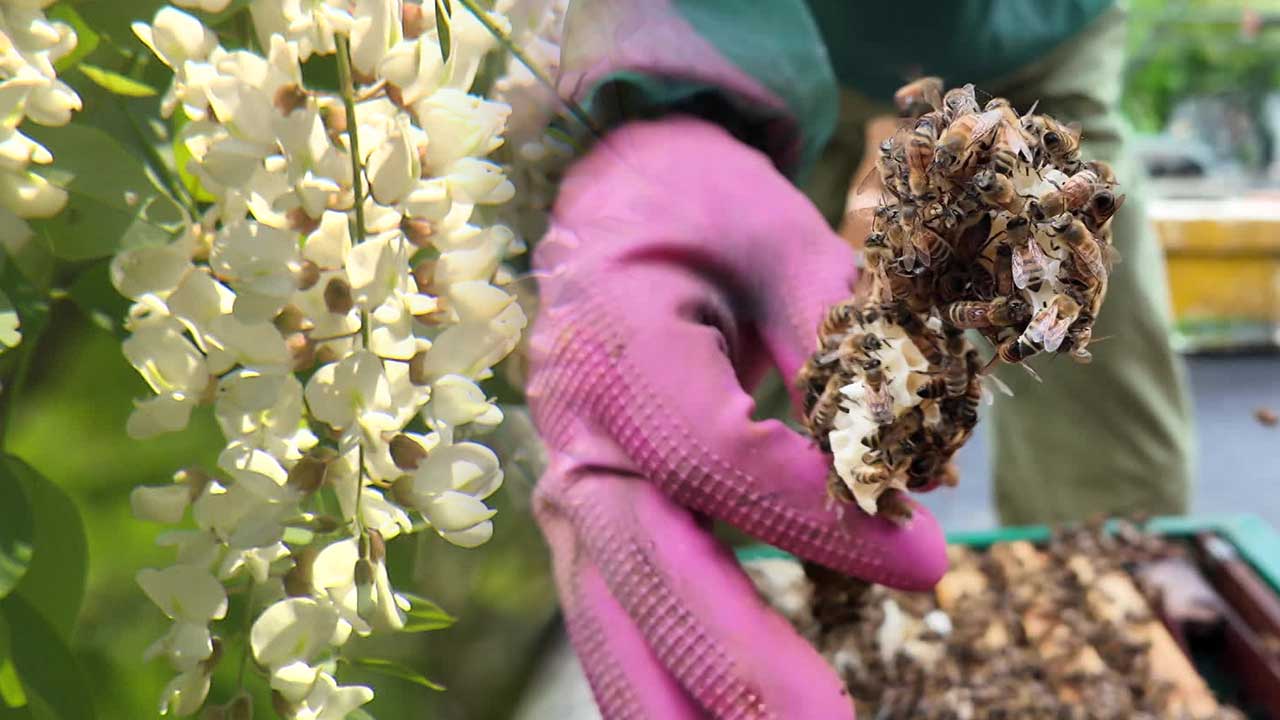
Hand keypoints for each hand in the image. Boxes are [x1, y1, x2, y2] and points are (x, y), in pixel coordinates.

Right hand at [527, 117, 947, 718]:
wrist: (616, 205)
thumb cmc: (702, 212)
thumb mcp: (777, 232)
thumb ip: (838, 329)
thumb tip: (908, 456)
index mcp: (616, 345)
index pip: (710, 451)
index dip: (813, 515)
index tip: (928, 560)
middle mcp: (577, 432)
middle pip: (646, 560)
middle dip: (734, 657)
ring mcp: (574, 488)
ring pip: (608, 616)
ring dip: (674, 704)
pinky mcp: (594, 523)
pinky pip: (615, 616)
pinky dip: (653, 688)